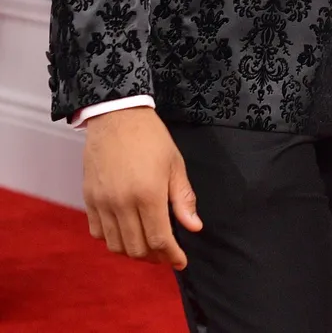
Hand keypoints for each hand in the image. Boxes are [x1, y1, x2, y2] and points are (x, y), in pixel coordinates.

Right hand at [82, 107, 202, 268]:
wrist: (118, 118)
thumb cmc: (152, 139)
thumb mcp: (175, 165)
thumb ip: (183, 199)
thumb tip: (194, 227)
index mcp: (148, 194)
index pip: (158, 239)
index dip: (171, 255)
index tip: (181, 261)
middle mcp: (122, 204)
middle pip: (136, 248)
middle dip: (154, 257)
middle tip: (167, 252)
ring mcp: (102, 203)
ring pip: (116, 245)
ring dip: (133, 251)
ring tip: (148, 245)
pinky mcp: (89, 200)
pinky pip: (98, 233)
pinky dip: (113, 240)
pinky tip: (126, 231)